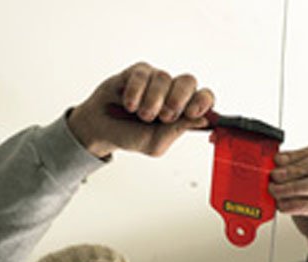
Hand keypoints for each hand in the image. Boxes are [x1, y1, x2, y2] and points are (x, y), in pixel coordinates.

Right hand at [67, 62, 214, 157]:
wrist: (102, 130)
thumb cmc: (131, 136)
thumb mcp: (155, 143)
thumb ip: (178, 130)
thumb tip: (204, 119)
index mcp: (182, 111)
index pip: (204, 98)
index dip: (203, 101)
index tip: (193, 112)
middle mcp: (171, 93)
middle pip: (188, 81)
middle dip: (178, 99)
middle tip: (164, 116)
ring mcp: (155, 81)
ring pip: (164, 78)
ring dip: (151, 101)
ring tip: (141, 115)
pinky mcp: (138, 72)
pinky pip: (143, 75)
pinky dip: (135, 92)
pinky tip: (128, 104)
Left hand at [269, 146, 307, 261]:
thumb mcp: (303, 188)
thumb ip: (294, 173)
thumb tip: (277, 161)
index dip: (295, 156)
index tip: (277, 161)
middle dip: (294, 169)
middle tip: (274, 176)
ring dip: (292, 187)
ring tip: (275, 192)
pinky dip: (296, 204)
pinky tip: (283, 206)